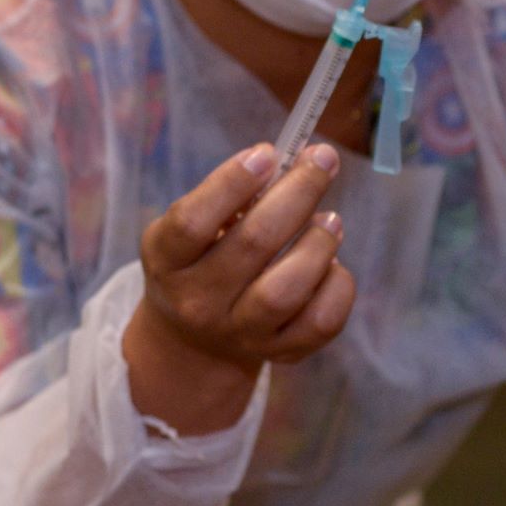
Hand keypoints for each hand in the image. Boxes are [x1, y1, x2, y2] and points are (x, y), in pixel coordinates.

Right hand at [124, 142, 354, 431]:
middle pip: (253, 244)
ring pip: (286, 290)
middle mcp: (198, 302)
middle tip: (322, 159)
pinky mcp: (280, 352)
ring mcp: (240, 333)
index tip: (267, 152)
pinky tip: (333, 264)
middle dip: (297, 192)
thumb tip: (294, 163)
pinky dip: (338, 285)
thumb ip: (230, 197)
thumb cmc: (201, 261)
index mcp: (167, 261)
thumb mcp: (192, 230)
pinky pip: (321, 322)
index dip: (232, 182)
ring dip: (318, 244)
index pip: (192, 222)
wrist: (194, 339)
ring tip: (330, 220)